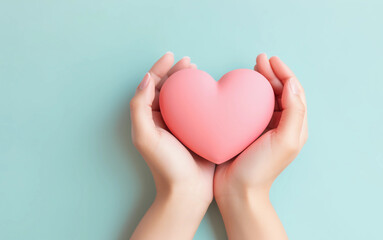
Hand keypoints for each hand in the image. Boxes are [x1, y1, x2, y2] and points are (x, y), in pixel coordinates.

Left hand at [130, 52, 214, 239]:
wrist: (188, 192)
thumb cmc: (166, 166)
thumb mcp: (145, 136)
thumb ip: (140, 107)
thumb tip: (146, 79)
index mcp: (149, 119)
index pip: (152, 87)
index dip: (159, 69)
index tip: (171, 56)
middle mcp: (164, 120)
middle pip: (168, 88)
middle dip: (176, 72)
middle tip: (189, 63)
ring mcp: (181, 126)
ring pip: (184, 97)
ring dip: (189, 82)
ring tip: (198, 71)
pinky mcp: (197, 131)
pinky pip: (199, 109)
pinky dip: (203, 97)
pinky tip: (211, 91)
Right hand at [214, 53, 307, 239]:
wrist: (238, 191)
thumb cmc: (261, 169)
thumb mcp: (284, 141)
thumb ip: (293, 112)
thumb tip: (292, 84)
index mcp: (294, 126)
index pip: (294, 92)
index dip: (284, 73)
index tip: (271, 60)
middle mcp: (281, 125)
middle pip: (280, 91)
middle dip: (272, 73)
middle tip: (259, 59)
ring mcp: (264, 128)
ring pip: (266, 97)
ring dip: (261, 80)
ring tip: (252, 67)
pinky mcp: (248, 131)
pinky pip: (250, 107)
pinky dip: (247, 94)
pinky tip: (239, 88)